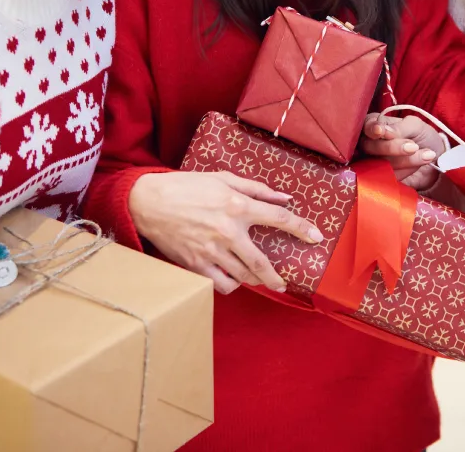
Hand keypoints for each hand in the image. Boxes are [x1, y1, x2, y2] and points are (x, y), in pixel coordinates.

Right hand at [127, 170, 323, 294]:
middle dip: (276, 276)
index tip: (316, 236)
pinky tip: (233, 280)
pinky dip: (230, 285)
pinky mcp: (196, 265)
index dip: (301, 227)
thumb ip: (256, 188)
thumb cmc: (186, 186)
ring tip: (258, 281)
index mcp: (237, 205)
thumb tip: (285, 196)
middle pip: (261, 262)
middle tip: (283, 283)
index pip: (279, 218)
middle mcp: (228, 231)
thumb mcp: (223, 178)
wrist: (148, 202)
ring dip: (254, 281)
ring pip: (242, 276)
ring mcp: (211, 251)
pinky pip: (220, 284)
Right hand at [360, 114, 443, 190]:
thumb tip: (382, 131)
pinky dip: (406, 171)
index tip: (380, 131)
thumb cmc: (423, 137)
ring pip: (379, 163)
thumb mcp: (415, 126)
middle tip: (414, 147)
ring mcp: (373, 163)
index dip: (372, 129)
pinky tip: (418, 166)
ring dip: (406, 160)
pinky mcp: (382, 179)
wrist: (437, 160)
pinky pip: (388, 177)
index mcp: (375, 126)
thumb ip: (398, 127)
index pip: (366, 127)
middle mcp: (370, 144)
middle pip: (369, 147)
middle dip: (392, 147)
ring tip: (426, 155)